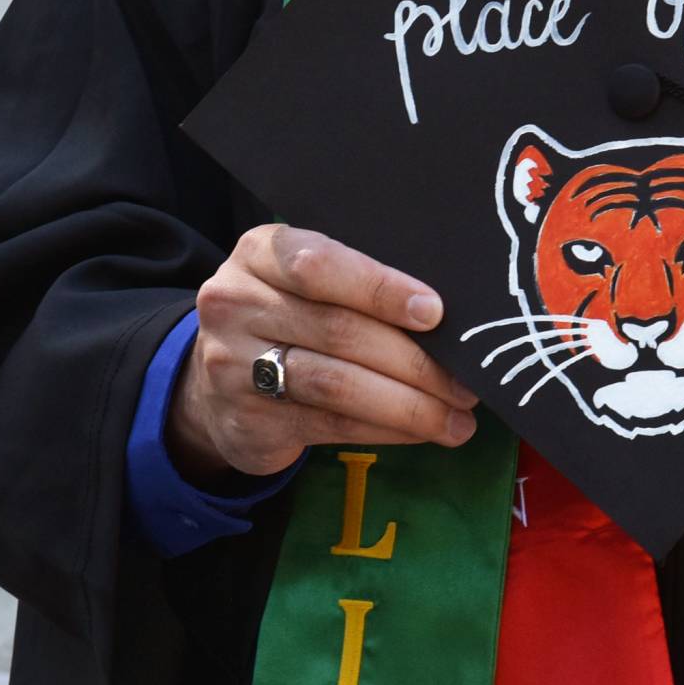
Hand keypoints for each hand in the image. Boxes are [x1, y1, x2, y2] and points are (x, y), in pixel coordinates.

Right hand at [168, 224, 478, 486]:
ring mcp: (234, 365)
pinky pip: (330, 425)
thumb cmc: (290, 316)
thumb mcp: (308, 283)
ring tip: (455, 417)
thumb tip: (448, 315)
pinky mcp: (248, 420)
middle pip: (338, 331)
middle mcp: (237, 303)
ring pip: (336, 384)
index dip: (381, 289)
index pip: (319, 266)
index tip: (435, 312)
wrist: (217, 382)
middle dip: (414, 360)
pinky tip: (421, 431)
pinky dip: (385, 429)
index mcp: (260, 253)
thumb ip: (359, 284)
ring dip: (407, 405)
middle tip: (466, 382)